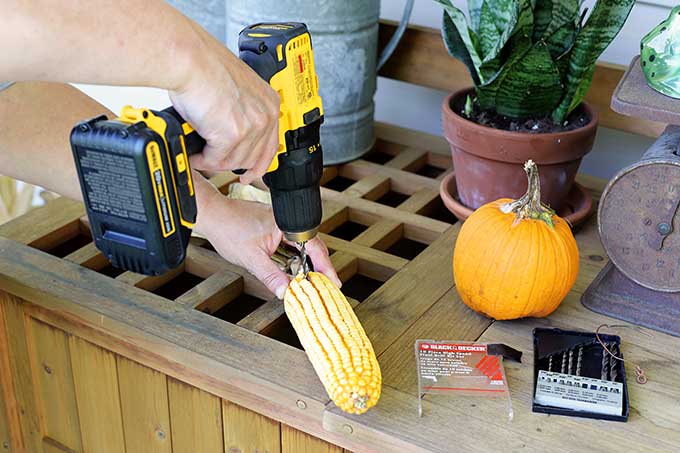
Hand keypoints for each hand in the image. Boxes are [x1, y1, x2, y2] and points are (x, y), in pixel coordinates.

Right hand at [170, 22, 279, 183]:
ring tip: (199, 152)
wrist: (189, 60)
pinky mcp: (232, 135)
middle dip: (230, 162)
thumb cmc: (203, 67)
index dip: (259, 164)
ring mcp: (251, 126)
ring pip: (233, 161)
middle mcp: (265, 115)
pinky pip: (215, 160)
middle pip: (252, 157)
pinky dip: (202, 160)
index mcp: (269, 102)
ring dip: (214, 161)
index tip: (250, 174)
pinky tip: (195, 153)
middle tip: (213, 160)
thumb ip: (243, 112)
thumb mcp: (236, 90)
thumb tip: (234, 137)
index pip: (271, 145)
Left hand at [194, 175, 340, 298]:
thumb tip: (286, 292)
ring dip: (305, 262)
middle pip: (311, 246)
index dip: (326, 267)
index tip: (333, 282)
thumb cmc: (227, 228)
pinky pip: (290, 242)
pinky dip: (294, 256)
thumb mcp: (251, 258)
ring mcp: (279, 222)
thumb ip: (271, 276)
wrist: (211, 215)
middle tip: (324, 285)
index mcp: (286, 225)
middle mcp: (286, 221)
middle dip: (318, 266)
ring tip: (309, 280)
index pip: (315, 248)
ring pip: (300, 245)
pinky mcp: (272, 225)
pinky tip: (290, 268)